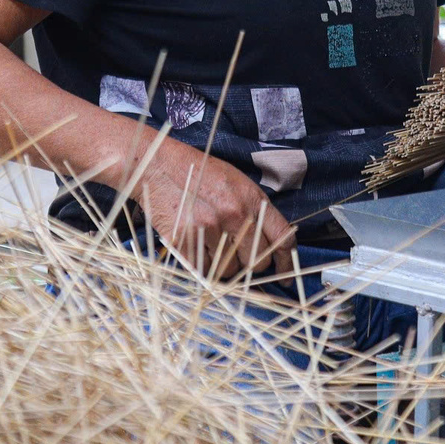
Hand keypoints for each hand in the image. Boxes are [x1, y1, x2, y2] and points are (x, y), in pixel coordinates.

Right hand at [133, 139, 296, 280]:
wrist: (158, 166)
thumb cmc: (199, 173)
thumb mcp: (236, 183)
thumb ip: (256, 211)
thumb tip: (270, 243)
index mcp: (251, 199)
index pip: (281, 239)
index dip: (286, 262)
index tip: (284, 277)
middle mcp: (234, 215)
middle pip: (257, 262)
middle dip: (252, 267)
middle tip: (241, 260)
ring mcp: (209, 228)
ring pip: (229, 271)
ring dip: (225, 268)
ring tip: (213, 248)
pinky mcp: (185, 240)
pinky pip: (203, 270)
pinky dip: (203, 266)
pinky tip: (198, 249)